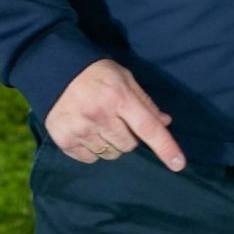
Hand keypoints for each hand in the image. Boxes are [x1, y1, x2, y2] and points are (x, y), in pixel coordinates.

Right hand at [44, 59, 184, 170]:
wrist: (55, 69)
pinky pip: (89, 159)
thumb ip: (145, 101)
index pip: (148, 127)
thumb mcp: (124, 78)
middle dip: (130, 137)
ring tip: (101, 125)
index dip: (165, 147)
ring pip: (110, 154)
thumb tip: (165, 122)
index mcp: (119, 97)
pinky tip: (87, 131)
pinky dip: (93, 150)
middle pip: (129, 146)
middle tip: (118, 121)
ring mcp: (80, 129)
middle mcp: (99, 115)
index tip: (178, 164)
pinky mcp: (63, 139)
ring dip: (111, 145)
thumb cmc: (96, 73)